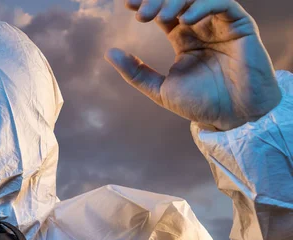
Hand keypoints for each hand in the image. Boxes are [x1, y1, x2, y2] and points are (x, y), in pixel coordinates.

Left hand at [104, 0, 281, 130]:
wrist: (234, 118)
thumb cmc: (201, 106)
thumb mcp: (160, 90)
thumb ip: (135, 73)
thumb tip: (110, 52)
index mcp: (184, 39)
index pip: (163, 12)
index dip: (146, 4)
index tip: (127, 4)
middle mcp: (202, 28)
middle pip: (178, 1)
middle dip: (157, 1)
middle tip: (141, 13)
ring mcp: (221, 26)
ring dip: (177, 2)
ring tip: (161, 17)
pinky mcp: (240, 26)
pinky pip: (223, 4)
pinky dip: (203, 6)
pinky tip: (186, 19)